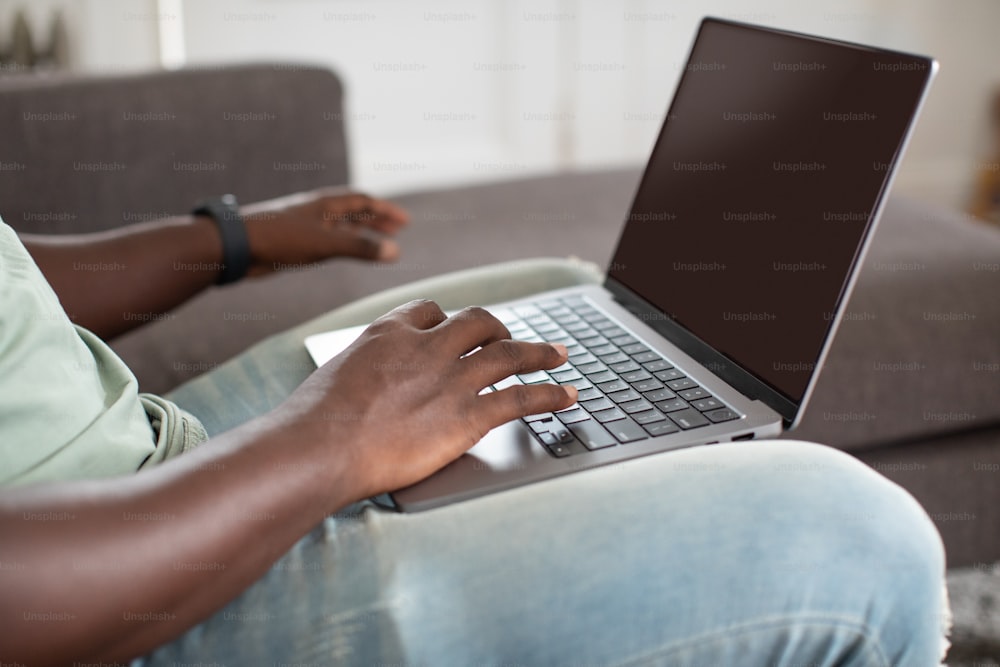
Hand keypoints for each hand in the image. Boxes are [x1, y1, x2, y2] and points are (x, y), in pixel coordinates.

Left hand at [240, 187, 408, 276]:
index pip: (363, 202)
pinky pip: (327, 239)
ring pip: (340, 226)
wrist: (236, 245)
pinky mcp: (293, 241)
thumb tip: (395, 252)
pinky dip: (343, 243)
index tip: (404, 221)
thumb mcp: (326, 244)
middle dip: (376, 220)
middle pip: (353, 212)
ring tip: (377, 242)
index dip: (385, 211)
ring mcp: (305, 225)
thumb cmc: (280, 238)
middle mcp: (317, 211)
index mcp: (326, 204)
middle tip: (396, 230)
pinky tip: (344, 251)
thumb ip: (361, 249)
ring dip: (361, 232)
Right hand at [279, 300, 577, 500]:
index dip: (446, 322)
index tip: (453, 330)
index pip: (429, 312)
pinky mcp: (468, 415)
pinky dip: (550, 394)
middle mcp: (427, 347)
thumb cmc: (313, 422)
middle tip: (511, 339)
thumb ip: (358, 376)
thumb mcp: (333, 380)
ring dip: (539, 352)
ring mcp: (450, 379)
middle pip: (476, 322)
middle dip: (498, 328)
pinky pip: (521, 397)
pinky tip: (568, 397)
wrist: (321, 446)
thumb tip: (355, 392)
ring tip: (559, 353)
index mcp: (390, 333)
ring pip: (507, 353)